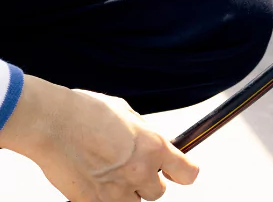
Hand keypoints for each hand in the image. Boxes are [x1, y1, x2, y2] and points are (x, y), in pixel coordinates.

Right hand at [0, 76, 198, 200]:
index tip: (175, 173)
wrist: (50, 123)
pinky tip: (91, 181)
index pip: (188, 174)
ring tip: (108, 175)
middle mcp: (140, 171)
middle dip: (147, 183)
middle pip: (158, 193)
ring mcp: (116, 191)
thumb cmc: (85, 112)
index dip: (182, 173)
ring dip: (125, 194)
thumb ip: (145, 136)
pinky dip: (101, 199)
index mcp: (154, 147)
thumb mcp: (128, 115)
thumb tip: (153, 147)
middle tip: (129, 169)